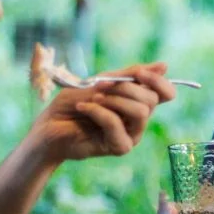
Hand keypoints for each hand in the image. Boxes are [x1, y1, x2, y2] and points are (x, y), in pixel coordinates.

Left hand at [27, 63, 175, 165]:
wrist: (48, 127)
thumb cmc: (71, 104)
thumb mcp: (100, 81)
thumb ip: (129, 75)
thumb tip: (164, 66)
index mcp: (137, 102)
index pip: (166, 93)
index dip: (158, 81)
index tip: (140, 73)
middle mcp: (138, 120)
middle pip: (152, 99)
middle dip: (126, 87)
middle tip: (100, 86)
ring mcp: (131, 135)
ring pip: (140, 112)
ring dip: (113, 100)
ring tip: (92, 99)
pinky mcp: (119, 147)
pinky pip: (117, 124)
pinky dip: (98, 111)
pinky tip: (83, 108)